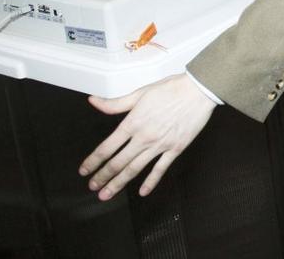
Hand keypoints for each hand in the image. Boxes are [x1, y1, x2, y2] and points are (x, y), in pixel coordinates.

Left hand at [79, 74, 216, 200]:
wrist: (198, 91)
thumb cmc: (171, 89)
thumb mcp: (140, 93)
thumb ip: (115, 103)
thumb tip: (94, 101)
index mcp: (133, 123)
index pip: (107, 147)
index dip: (93, 161)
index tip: (85, 170)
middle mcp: (144, 137)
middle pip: (118, 162)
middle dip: (102, 176)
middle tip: (92, 186)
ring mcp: (160, 145)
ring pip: (135, 168)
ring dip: (118, 183)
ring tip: (106, 194)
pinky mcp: (175, 148)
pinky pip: (160, 169)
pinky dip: (151, 181)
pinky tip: (143, 191)